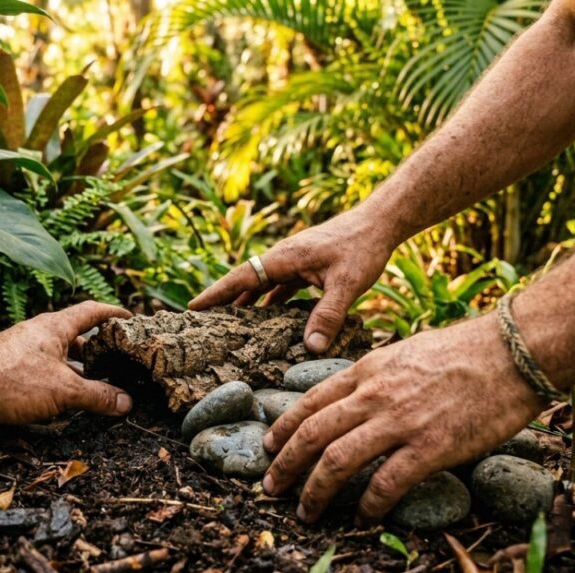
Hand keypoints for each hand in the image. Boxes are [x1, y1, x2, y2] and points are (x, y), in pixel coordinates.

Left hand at [0, 302, 132, 431]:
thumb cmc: (11, 380)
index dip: (112, 313)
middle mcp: (40, 337)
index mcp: (55, 327)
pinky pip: (45, 379)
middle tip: (118, 364)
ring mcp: (25, 356)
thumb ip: (97, 395)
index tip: (130, 319)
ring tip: (99, 391)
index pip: (91, 312)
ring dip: (78, 375)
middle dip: (98, 352)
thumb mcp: (64, 389)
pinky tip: (66, 408)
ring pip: (60, 362)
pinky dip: (59, 389)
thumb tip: (125, 402)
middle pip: (77, 339)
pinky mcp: (13, 376)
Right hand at [188, 209, 395, 353]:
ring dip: (246, 302)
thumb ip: (328, 315)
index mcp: (284, 258)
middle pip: (245, 281)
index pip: (240, 277)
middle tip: (202, 323)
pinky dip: (270, 302)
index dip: (216, 294)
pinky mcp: (307, 266)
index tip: (193, 308)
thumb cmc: (363, 248)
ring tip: (229, 326)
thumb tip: (311, 348)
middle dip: (223, 300)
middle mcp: (283, 258)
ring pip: (262, 284)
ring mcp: (294, 261)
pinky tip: (268, 319)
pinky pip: (280, 286)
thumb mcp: (347, 284)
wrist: (381, 223)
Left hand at [261, 314, 547, 523]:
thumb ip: (373, 376)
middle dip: (284, 465)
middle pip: (312, 434)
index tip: (269, 447)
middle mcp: (373, 396)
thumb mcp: (402, 352)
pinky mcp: (430, 447)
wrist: (512, 352)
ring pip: (337, 461)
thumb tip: (352, 397)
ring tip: (306, 511)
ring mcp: (399, 421)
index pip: (309, 402)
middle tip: (270, 488)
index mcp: (365, 371)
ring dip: (315, 491)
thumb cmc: (463, 352)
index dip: (282, 428)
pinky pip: (386, 483)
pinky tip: (363, 517)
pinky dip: (369, 505)